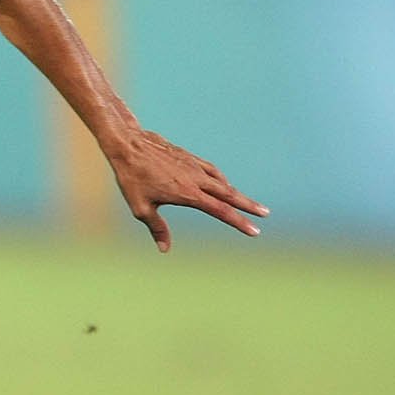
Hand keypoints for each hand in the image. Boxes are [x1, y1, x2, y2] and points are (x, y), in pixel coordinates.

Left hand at [106, 130, 268, 250]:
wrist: (129, 145)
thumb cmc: (132, 178)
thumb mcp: (140, 208)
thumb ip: (156, 227)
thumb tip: (165, 249)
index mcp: (189, 194)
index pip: (221, 211)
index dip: (239, 222)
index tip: (255, 230)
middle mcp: (197, 179)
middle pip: (229, 195)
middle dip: (249, 205)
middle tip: (265, 213)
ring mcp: (195, 166)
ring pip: (222, 181)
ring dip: (236, 193)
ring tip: (246, 202)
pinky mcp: (189, 158)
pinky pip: (211, 170)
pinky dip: (221, 179)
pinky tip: (222, 184)